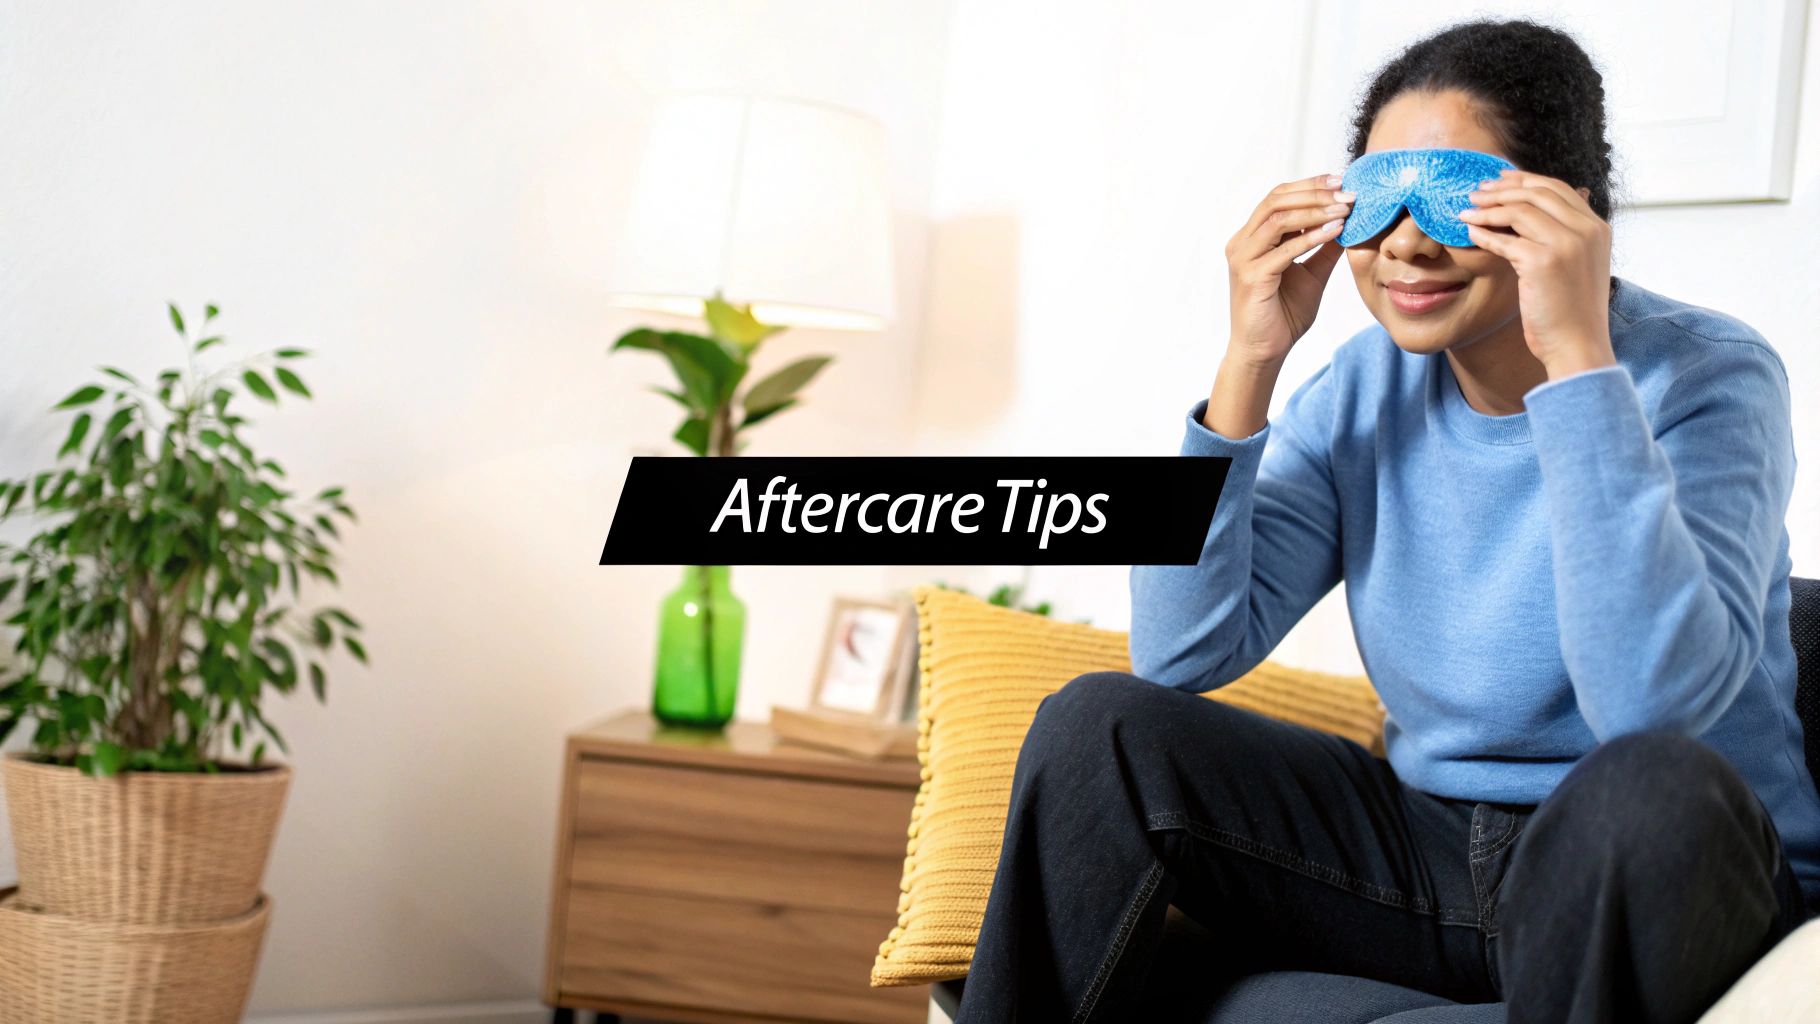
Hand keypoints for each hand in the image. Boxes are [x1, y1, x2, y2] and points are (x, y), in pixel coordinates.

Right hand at [1224, 173, 1353, 368]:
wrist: (1265, 352)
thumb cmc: (1283, 315)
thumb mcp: (1312, 273)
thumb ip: (1324, 248)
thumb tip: (1349, 222)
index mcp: (1252, 238)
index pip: (1278, 198)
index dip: (1309, 185)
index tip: (1341, 182)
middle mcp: (1242, 243)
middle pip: (1276, 200)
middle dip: (1314, 192)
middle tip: (1347, 192)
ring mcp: (1243, 259)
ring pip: (1278, 218)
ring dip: (1315, 210)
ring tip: (1345, 209)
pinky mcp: (1251, 277)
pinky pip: (1285, 249)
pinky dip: (1312, 237)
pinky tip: (1336, 231)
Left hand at [1459, 169, 1614, 378]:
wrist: (1578, 345)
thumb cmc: (1572, 310)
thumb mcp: (1579, 264)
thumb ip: (1565, 236)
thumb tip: (1532, 212)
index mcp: (1597, 227)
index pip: (1557, 189)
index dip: (1524, 180)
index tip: (1498, 180)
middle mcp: (1586, 230)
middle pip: (1537, 193)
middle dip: (1501, 189)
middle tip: (1475, 192)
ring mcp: (1567, 244)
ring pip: (1519, 211)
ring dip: (1487, 208)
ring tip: (1466, 211)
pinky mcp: (1543, 262)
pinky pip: (1504, 239)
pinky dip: (1483, 234)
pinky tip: (1469, 233)